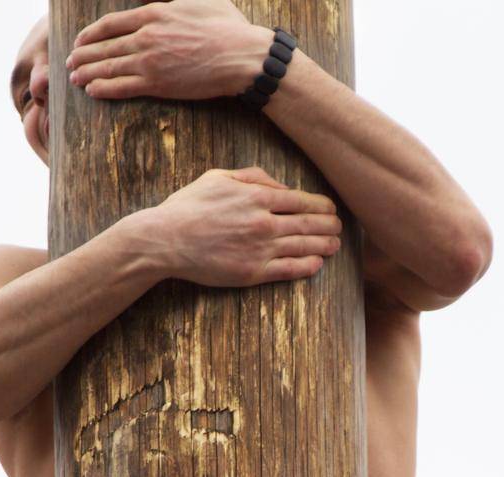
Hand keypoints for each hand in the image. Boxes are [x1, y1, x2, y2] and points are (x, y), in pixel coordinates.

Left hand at [66, 0, 273, 100]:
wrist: (242, 56)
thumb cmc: (227, 28)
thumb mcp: (198, 0)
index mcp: (154, 13)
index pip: (111, 23)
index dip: (91, 33)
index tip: (81, 39)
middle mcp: (146, 36)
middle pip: (104, 46)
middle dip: (83, 55)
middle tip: (70, 62)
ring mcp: (150, 61)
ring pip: (109, 67)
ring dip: (88, 72)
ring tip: (75, 78)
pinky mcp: (158, 84)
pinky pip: (123, 87)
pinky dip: (104, 88)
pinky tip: (92, 91)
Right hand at [138, 167, 342, 286]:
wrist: (165, 240)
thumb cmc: (188, 207)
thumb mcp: (218, 178)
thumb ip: (252, 177)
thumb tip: (280, 185)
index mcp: (257, 197)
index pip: (301, 200)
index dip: (321, 206)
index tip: (330, 209)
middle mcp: (264, 222)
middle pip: (309, 223)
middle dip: (329, 225)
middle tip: (339, 228)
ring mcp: (260, 249)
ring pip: (304, 246)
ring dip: (324, 245)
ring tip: (335, 245)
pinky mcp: (253, 272)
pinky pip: (289, 269)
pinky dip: (308, 266)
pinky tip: (317, 264)